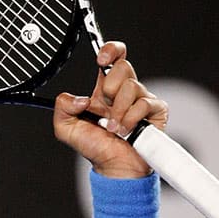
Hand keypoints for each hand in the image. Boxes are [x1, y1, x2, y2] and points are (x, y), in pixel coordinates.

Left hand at [52, 41, 167, 178]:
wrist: (113, 166)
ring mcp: (142, 98)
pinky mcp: (156, 110)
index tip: (101, 60)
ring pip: (131, 86)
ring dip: (118, 111)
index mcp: (105, 88)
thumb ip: (62, 108)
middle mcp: (125, 90)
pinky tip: (125, 131)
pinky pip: (143, 104)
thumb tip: (80, 98)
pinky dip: (130, 120)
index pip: (114, 57)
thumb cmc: (93, 146)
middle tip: (105, 108)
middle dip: (110, 88)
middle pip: (123, 66)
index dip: (111, 50)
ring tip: (113, 128)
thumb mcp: (65, 128)